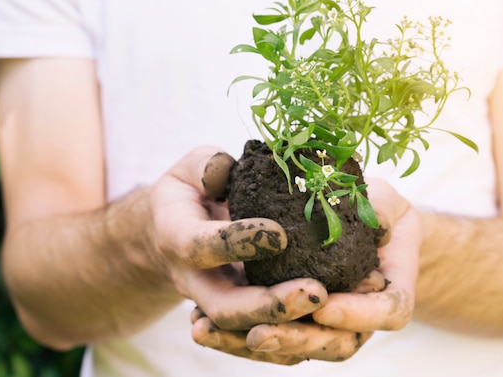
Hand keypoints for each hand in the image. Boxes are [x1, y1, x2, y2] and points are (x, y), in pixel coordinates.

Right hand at [150, 146, 328, 345]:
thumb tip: (227, 170)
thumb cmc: (190, 191)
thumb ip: (207, 166)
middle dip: (270, 305)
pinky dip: (292, 335)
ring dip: (287, 327)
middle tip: (316, 292)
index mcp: (177, 236)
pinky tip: (329, 321)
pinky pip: (259, 335)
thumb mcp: (190, 167)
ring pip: (244, 331)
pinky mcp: (236, 311)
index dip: (237, 242)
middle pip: (224, 308)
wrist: (172, 231)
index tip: (280, 234)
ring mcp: (214, 300)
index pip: (200, 246)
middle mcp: (193, 279)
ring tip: (328, 308)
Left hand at [191, 177, 418, 363]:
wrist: (365, 217)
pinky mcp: (297, 318)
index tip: (324, 301)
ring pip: (299, 349)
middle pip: (339, 345)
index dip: (359, 312)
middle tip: (260, 332)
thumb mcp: (383, 199)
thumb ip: (379, 208)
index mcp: (393, 289)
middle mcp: (362, 315)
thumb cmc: (376, 206)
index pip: (388, 311)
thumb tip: (375, 224)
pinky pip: (274, 336)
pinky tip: (201, 325)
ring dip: (258, 345)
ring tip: (212, 332)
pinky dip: (237, 338)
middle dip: (298, 339)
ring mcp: (329, 322)